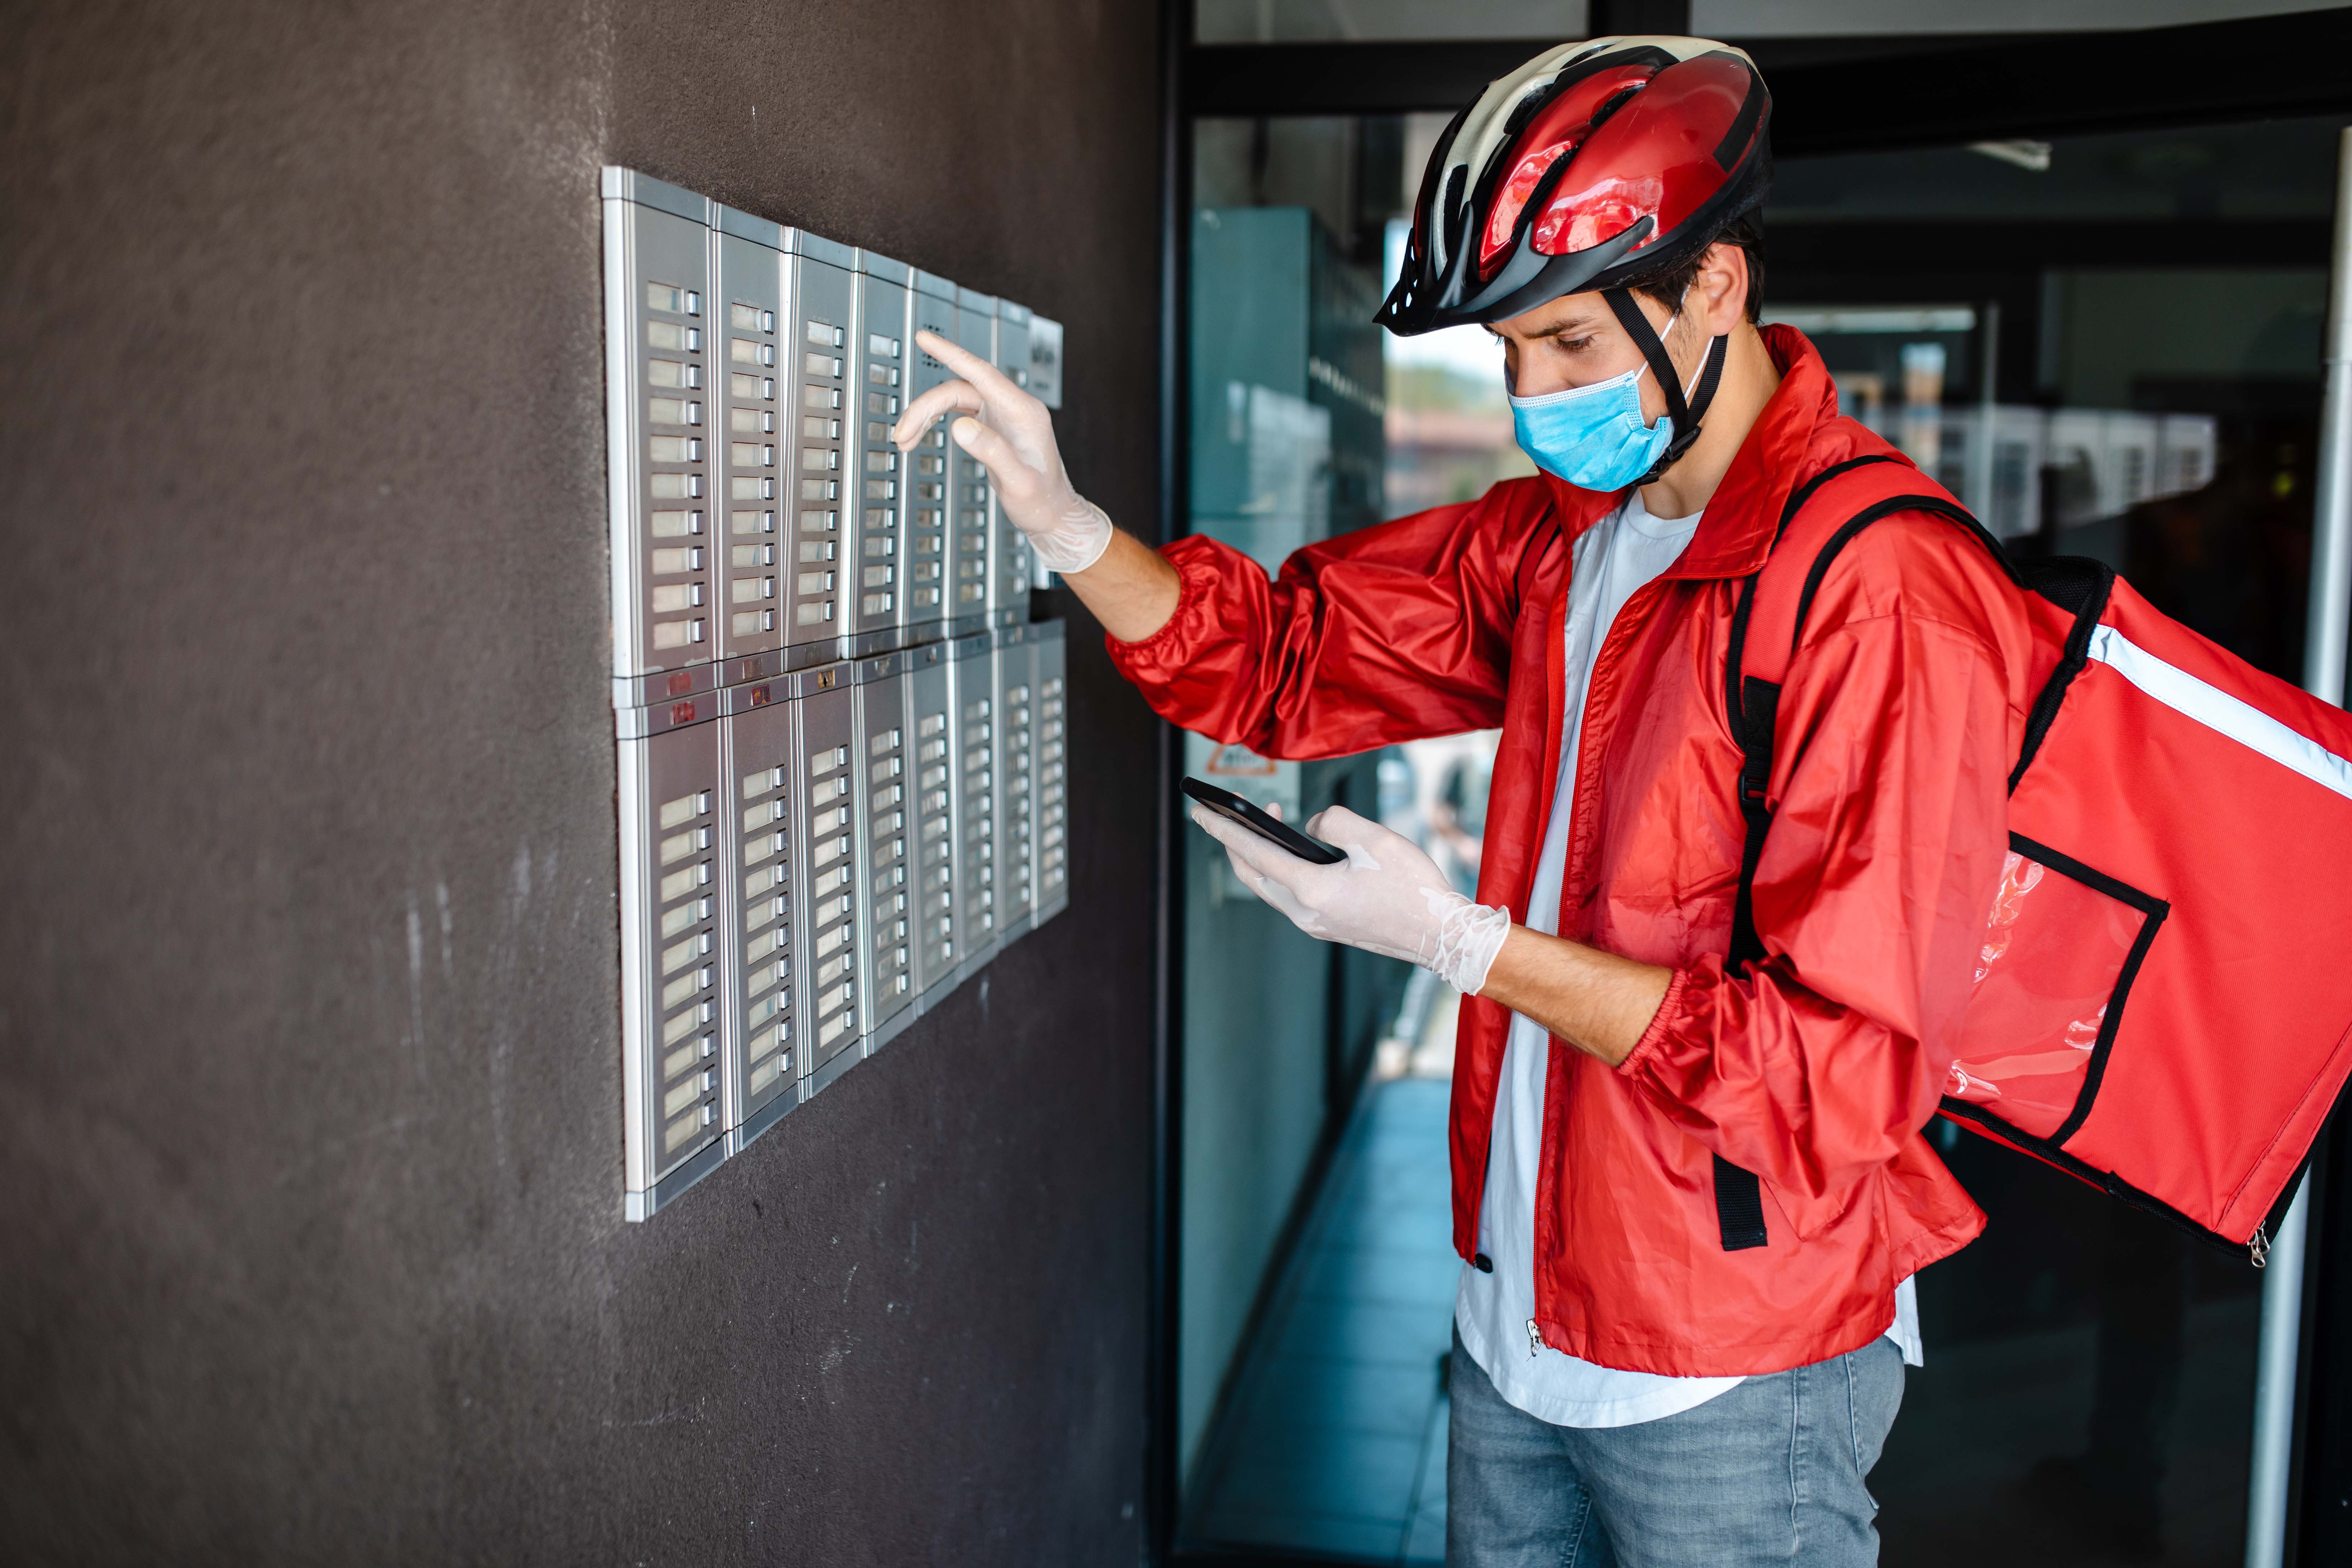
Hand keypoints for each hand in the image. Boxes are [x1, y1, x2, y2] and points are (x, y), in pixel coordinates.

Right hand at [892, 329, 1113, 573]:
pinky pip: (958, 413)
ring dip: (926, 417)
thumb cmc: (1042, 501)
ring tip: (904, 441)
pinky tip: (919, 436)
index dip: (951, 354)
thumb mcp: (1018, 481)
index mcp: (1023, 412)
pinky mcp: (993, 426)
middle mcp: (1012, 407)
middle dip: (925, 409)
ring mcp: (1002, 415)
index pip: (981, 373)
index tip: (924, 338)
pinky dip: (936, 423)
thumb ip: (992, 452)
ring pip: (954, 401)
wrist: (1053, 515)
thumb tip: (959, 426)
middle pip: (958, 390)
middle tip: (901, 434)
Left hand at [1190, 802, 1511, 994]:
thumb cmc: (1416, 890)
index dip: (1224, 829)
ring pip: (1271, 887)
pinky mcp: (1329, 927)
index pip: (1255, 854)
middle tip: (1225, 815)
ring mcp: (1316, 924)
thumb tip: (1312, 826)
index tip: (1200, 811)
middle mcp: (1307, 914)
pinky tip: (1296, 853)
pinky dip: (1283, 871)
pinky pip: (1291, 896)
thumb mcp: (1375, 839)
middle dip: (1235, 843)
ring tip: (1267, 825)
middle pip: (1253, 875)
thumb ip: (1334, 821)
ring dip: (1262, 856)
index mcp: (1313, 891)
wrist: (1443, 936)